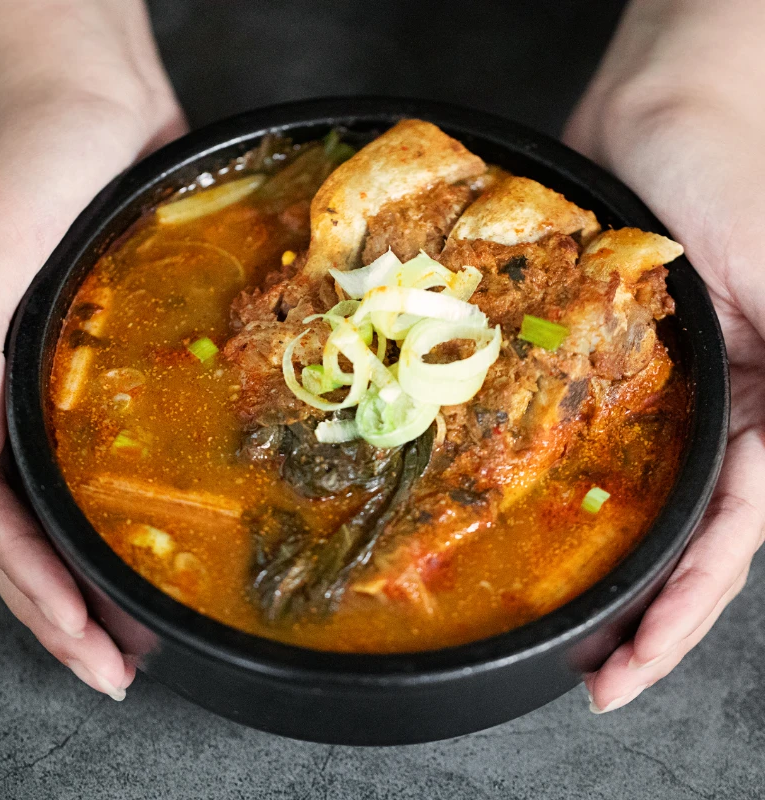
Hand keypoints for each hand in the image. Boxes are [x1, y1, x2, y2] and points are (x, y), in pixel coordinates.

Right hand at [0, 0, 185, 698]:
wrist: (97, 111)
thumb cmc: (31, 174)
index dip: (39, 598)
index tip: (91, 652)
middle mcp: (7, 400)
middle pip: (32, 532)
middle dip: (73, 605)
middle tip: (125, 663)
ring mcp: (56, 386)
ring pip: (70, 500)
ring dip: (102, 567)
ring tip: (147, 625)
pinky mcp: (104, 362)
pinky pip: (110, 447)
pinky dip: (129, 496)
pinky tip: (164, 524)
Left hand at [564, 0, 764, 711]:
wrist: (663, 112)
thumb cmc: (738, 178)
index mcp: (762, 412)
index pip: (725, 542)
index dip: (680, 614)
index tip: (628, 670)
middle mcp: (708, 414)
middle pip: (674, 538)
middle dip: (636, 611)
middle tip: (586, 674)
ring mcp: (650, 390)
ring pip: (625, 497)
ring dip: (596, 562)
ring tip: (555, 624)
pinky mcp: (595, 357)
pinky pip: (569, 428)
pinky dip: (548, 476)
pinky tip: (517, 514)